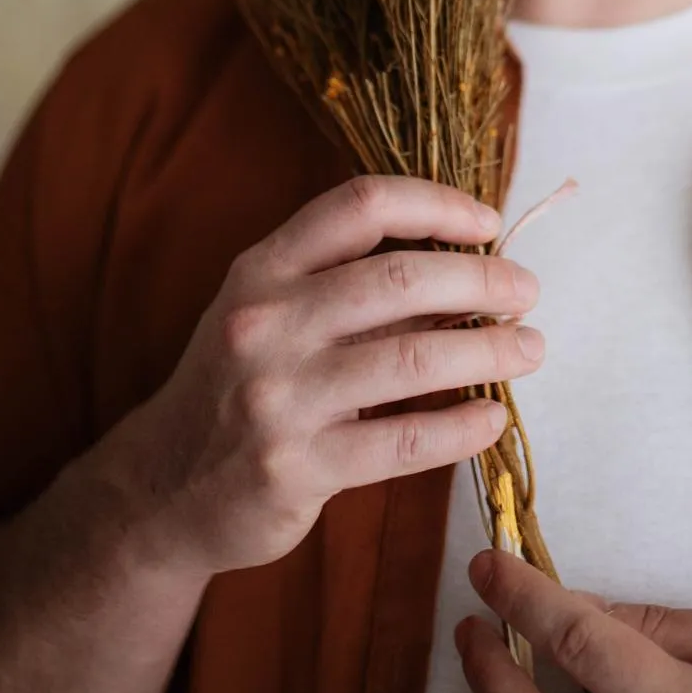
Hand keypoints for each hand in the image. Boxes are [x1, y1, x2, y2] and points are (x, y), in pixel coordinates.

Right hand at [104, 176, 544, 577]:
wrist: (162, 488)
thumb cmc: (241, 382)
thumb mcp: (277, 315)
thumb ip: (356, 287)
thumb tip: (470, 269)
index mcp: (263, 268)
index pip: (361, 205)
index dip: (436, 203)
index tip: (488, 223)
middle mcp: (264, 322)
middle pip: (400, 278)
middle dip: (482, 280)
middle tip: (527, 292)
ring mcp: (277, 397)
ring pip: (414, 358)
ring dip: (490, 351)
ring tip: (529, 350)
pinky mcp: (295, 469)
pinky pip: (404, 442)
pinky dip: (461, 428)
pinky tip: (492, 419)